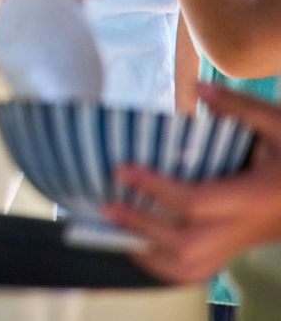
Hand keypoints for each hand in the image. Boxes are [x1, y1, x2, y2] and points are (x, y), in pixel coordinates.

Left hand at [105, 84, 280, 283]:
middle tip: (105, 206)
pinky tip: (139, 242)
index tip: (122, 170)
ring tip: (113, 228)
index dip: (156, 188)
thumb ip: (240, 106)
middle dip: (142, 226)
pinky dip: (165, 264)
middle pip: (187, 244)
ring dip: (149, 253)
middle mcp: (244, 228)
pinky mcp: (237, 249)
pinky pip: (198, 270)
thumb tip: (198, 87)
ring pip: (191, 267)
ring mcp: (240, 243)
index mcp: (254, 197)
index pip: (197, 202)